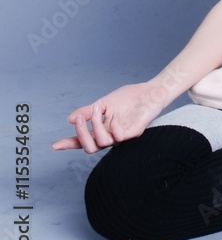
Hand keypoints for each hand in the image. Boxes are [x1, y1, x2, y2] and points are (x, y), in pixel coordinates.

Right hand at [51, 81, 167, 153]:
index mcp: (101, 130)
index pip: (82, 141)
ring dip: (96, 125)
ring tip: (99, 109)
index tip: (54, 146)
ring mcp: (121, 137)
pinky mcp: (133, 134)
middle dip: (81, 133)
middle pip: (89, 147)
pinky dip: (113, 125)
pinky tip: (115, 114)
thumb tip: (70, 119)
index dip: (68, 144)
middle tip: (79, 118)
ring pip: (102, 142)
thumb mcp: (103, 103)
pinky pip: (119, 138)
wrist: (149, 92)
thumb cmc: (128, 99)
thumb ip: (88, 112)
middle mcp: (110, 136)